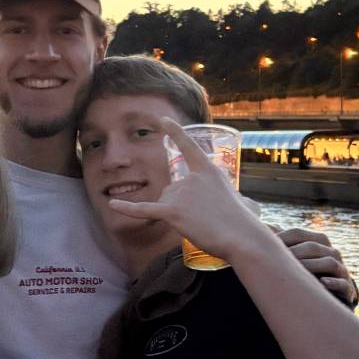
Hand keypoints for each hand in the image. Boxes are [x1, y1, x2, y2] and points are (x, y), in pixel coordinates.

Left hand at [108, 118, 262, 261]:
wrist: (243, 238)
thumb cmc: (243, 224)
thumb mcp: (240, 201)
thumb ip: (229, 198)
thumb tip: (245, 207)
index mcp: (209, 171)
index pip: (188, 146)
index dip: (175, 132)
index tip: (162, 119)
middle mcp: (193, 177)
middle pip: (172, 190)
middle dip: (182, 207)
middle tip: (206, 220)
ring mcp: (182, 193)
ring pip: (166, 203)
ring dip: (177, 216)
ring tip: (200, 225)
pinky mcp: (174, 211)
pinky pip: (146, 209)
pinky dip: (128, 208)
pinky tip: (113, 205)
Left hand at [272, 227, 358, 307]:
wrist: (333, 292)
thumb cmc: (308, 271)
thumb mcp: (295, 256)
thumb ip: (282, 241)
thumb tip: (264, 227)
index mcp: (319, 241)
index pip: (297, 234)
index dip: (280, 237)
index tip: (262, 246)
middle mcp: (332, 252)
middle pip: (312, 247)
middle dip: (293, 253)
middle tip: (275, 262)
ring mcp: (341, 269)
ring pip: (329, 263)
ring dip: (311, 266)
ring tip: (296, 272)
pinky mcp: (348, 288)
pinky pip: (344, 283)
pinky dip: (334, 283)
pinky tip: (322, 283)